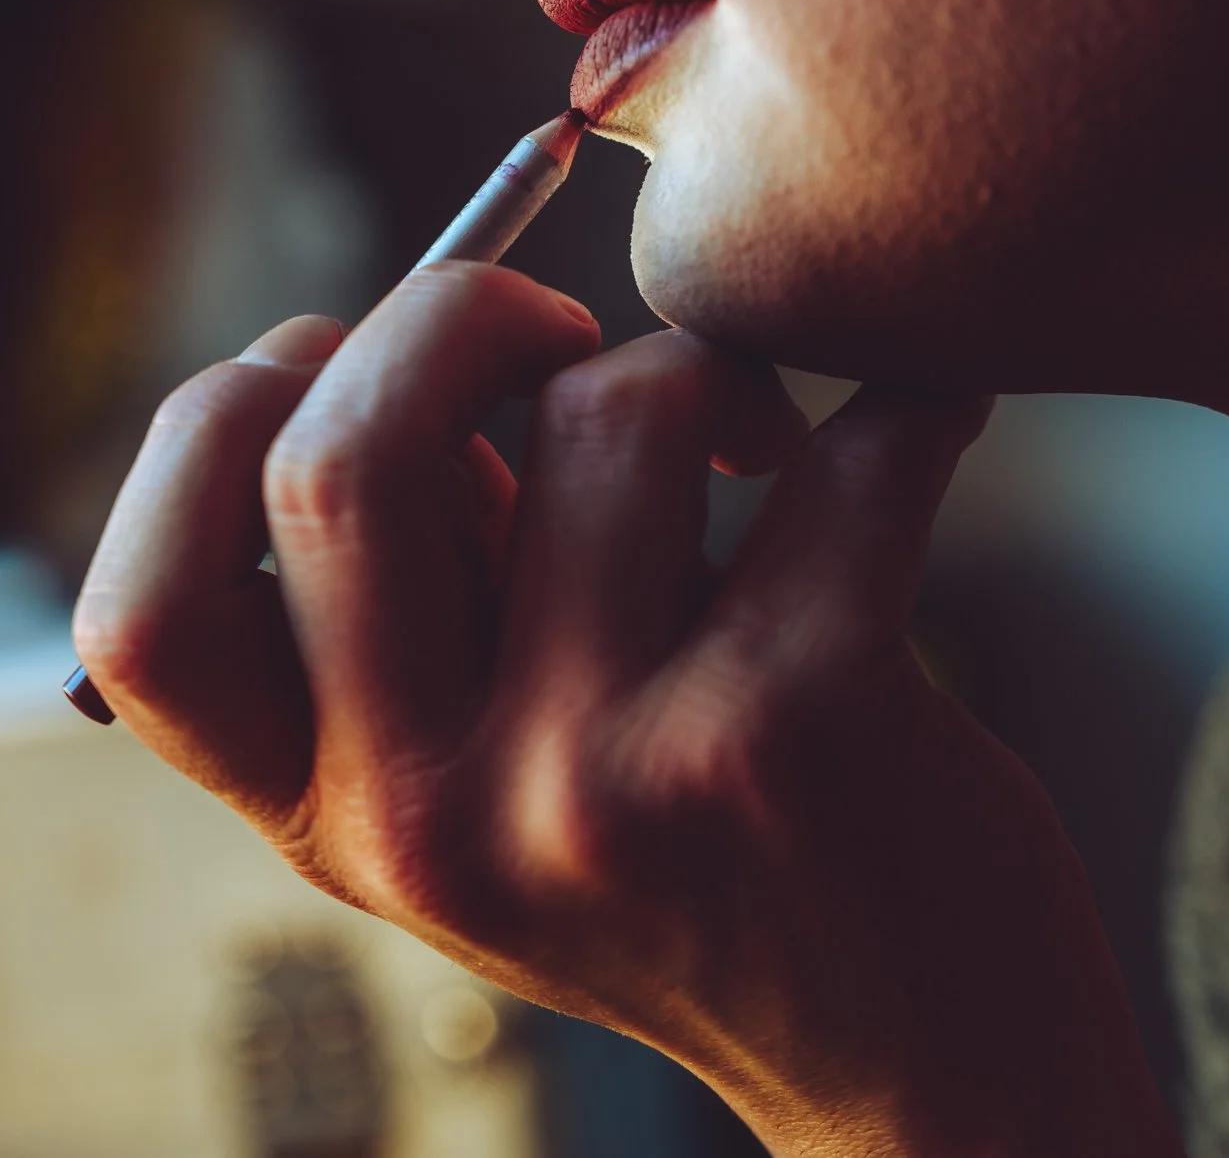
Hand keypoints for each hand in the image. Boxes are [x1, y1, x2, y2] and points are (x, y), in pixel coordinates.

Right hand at [75, 266, 1179, 1157]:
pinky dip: (912, 403)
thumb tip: (401, 341)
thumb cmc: (702, 870)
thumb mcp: (500, 783)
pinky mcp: (796, 731)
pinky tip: (919, 435)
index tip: (343, 363)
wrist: (926, 1068)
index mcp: (336, 822)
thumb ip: (420, 599)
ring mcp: (610, 780)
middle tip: (560, 328)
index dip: (217, 423)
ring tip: (758, 443)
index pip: (152, 610)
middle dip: (457, 309)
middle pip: (343, 456)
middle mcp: (439, 818)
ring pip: (615, 403)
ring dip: (709, 371)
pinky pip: (852, 449)